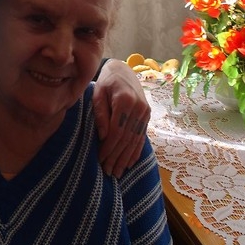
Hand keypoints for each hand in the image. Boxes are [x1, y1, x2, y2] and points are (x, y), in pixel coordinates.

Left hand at [93, 59, 150, 177]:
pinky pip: (141, 137)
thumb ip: (100, 113)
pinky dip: (135, 151)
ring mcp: (145, 113)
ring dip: (126, 158)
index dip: (109, 148)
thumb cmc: (106, 82)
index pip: (117, 131)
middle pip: (127, 139)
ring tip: (117, 172)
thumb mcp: (98, 93)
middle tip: (108, 172)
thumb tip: (103, 136)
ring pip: (135, 141)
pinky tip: (129, 163)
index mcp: (126, 101)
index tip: (101, 160)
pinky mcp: (147, 117)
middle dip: (117, 157)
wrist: (123, 71)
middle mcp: (139, 108)